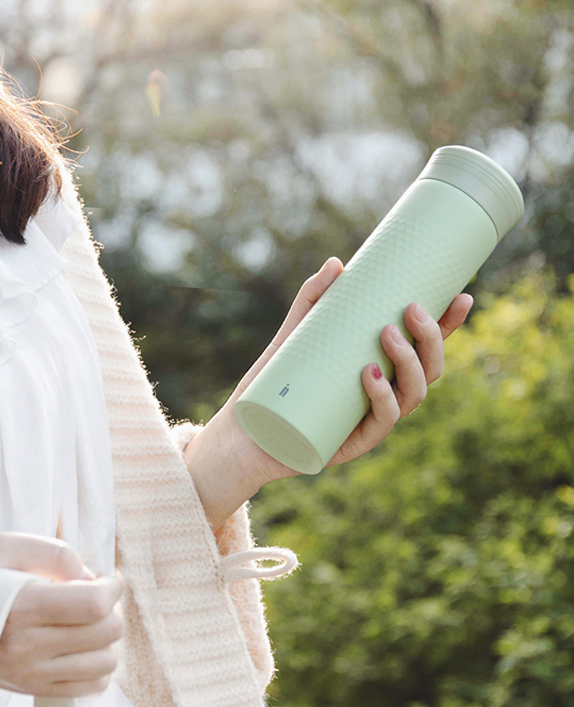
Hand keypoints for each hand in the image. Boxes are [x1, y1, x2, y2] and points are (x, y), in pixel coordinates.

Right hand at [0, 533, 123, 698]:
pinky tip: (80, 646)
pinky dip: (97, 666)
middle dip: (111, 609)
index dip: (112, 588)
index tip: (107, 578)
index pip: (93, 605)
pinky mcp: (32, 690)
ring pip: (105, 664)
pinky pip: (90, 687)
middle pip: (105, 633)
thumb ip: (53, 552)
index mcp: (21, 607)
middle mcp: (28, 647)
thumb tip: (91, 576)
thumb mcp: (2, 546)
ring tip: (85, 622)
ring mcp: (31, 674)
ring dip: (106, 639)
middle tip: (93, 596)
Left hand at [184, 262, 472, 529]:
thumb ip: (313, 297)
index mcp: (383, 369)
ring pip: (413, 396)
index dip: (450, 326)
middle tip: (410, 309)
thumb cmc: (274, 381)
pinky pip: (380, 424)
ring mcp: (371, 421)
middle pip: (429, 371)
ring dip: (408, 363)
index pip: (426, 348)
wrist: (244, 430)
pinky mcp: (352, 443)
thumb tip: (337, 262)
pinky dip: (382, 399)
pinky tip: (371, 375)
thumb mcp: (294, 332)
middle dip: (431, 339)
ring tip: (386, 333)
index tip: (462, 295)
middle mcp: (385, 396)